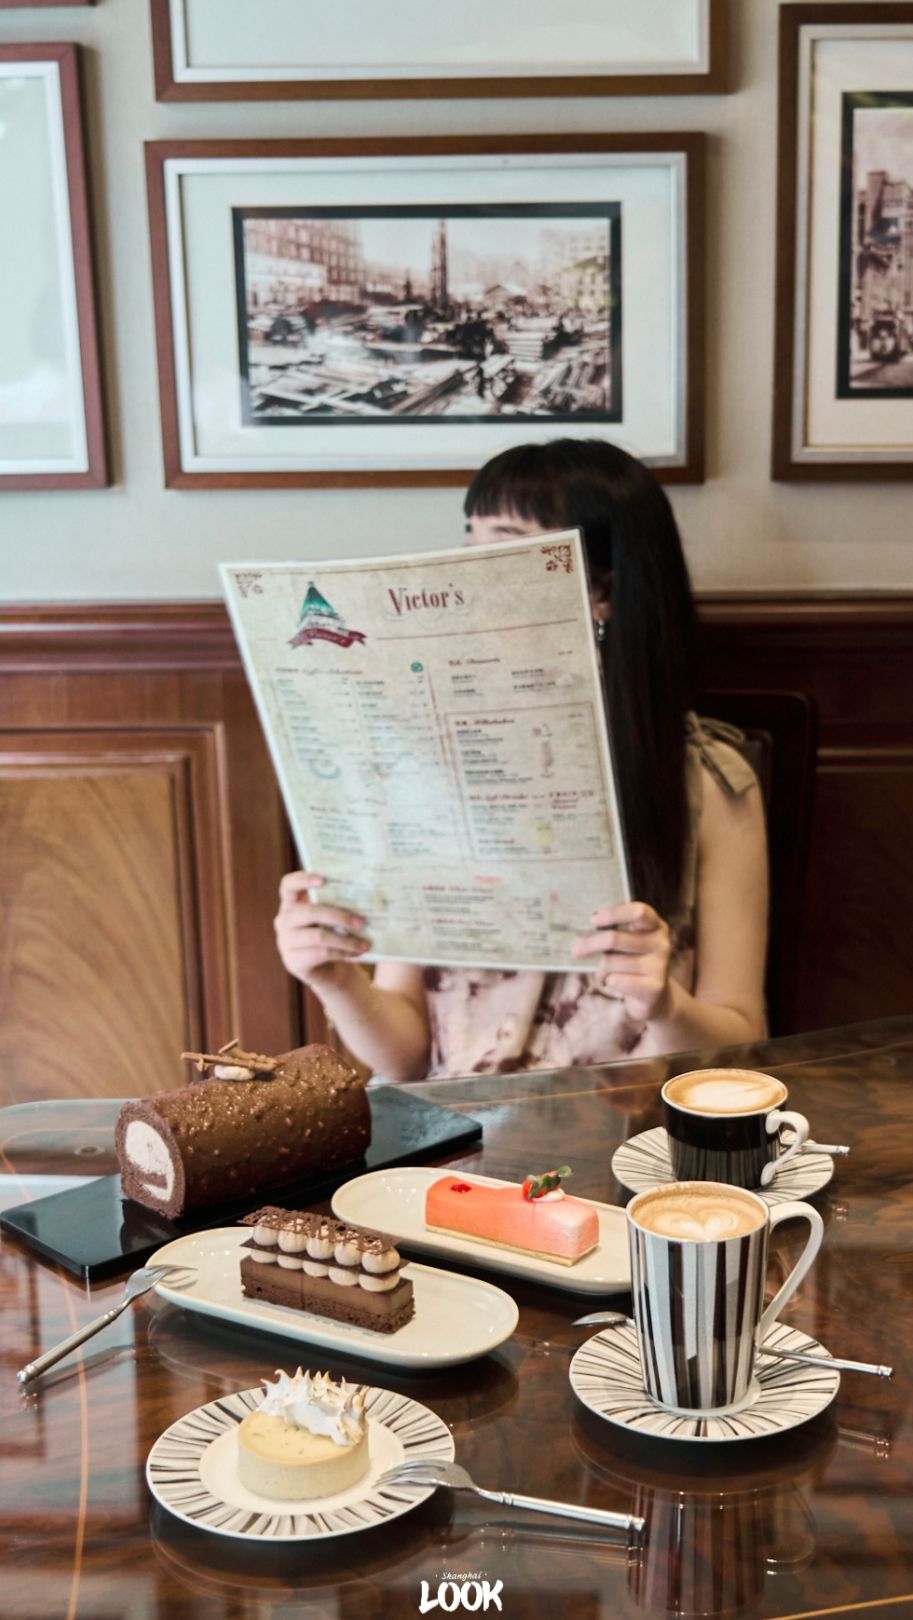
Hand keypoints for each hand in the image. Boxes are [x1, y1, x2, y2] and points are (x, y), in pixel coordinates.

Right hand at [274, 871, 370, 986]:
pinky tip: (356, 953)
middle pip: (309, 912)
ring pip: (318, 936)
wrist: (325, 970)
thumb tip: (364, 897)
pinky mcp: (294, 962)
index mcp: (292, 903)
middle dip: (338, 916)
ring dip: (346, 940)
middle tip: (361, 922)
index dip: (303, 880)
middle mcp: (284, 920)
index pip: (288, 885)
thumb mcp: (330, 918)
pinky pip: (321, 954)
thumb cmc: (331, 935)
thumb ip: (337, 905)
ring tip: (364, 943)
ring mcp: (286, 942)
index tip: (323, 880)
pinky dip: (343, 953)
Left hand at [571, 900, 672, 1024]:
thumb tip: (582, 930)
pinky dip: (608, 981)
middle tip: (576, 950)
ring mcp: (659, 966)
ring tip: (604, 973)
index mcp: (655, 926)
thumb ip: (614, 931)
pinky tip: (614, 983)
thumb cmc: (633, 962)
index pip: (638, 912)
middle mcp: (661, 943)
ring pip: (611, 962)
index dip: (614, 914)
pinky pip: (615, 980)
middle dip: (590, 945)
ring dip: (600, 969)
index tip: (593, 920)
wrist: (654, 995)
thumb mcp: (629, 942)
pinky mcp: (653, 987)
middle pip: (614, 939)